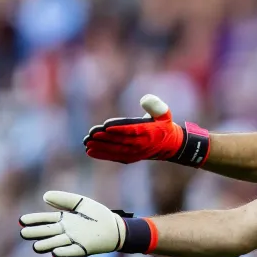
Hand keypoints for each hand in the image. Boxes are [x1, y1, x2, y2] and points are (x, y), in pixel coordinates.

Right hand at [19, 191, 126, 256]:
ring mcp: (74, 241)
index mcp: (64, 220)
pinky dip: (65, 253)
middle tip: (24, 234)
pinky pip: (73, 251)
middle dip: (37, 233)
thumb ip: (65, 199)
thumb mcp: (81, 203)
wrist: (115, 227)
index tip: (22, 220)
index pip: (46, 220)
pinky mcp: (85, 248)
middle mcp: (66, 231)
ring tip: (36, 247)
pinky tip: (56, 253)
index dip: (34, 220)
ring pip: (58, 243)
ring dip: (47, 245)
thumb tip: (45, 196)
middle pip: (49, 232)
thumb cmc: (98, 215)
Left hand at [83, 94, 210, 166]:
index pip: (132, 131)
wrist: (169, 146)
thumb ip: (156, 106)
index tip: (106, 126)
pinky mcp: (131, 157)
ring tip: (87, 143)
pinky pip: (115, 157)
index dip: (119, 129)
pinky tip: (90, 152)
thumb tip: (145, 99)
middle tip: (91, 134)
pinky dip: (103, 155)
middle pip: (121, 141)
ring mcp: (136, 153)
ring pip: (116, 150)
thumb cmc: (164, 126)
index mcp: (150, 133)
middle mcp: (142, 145)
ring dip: (101, 147)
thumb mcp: (165, 114)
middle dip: (105, 138)